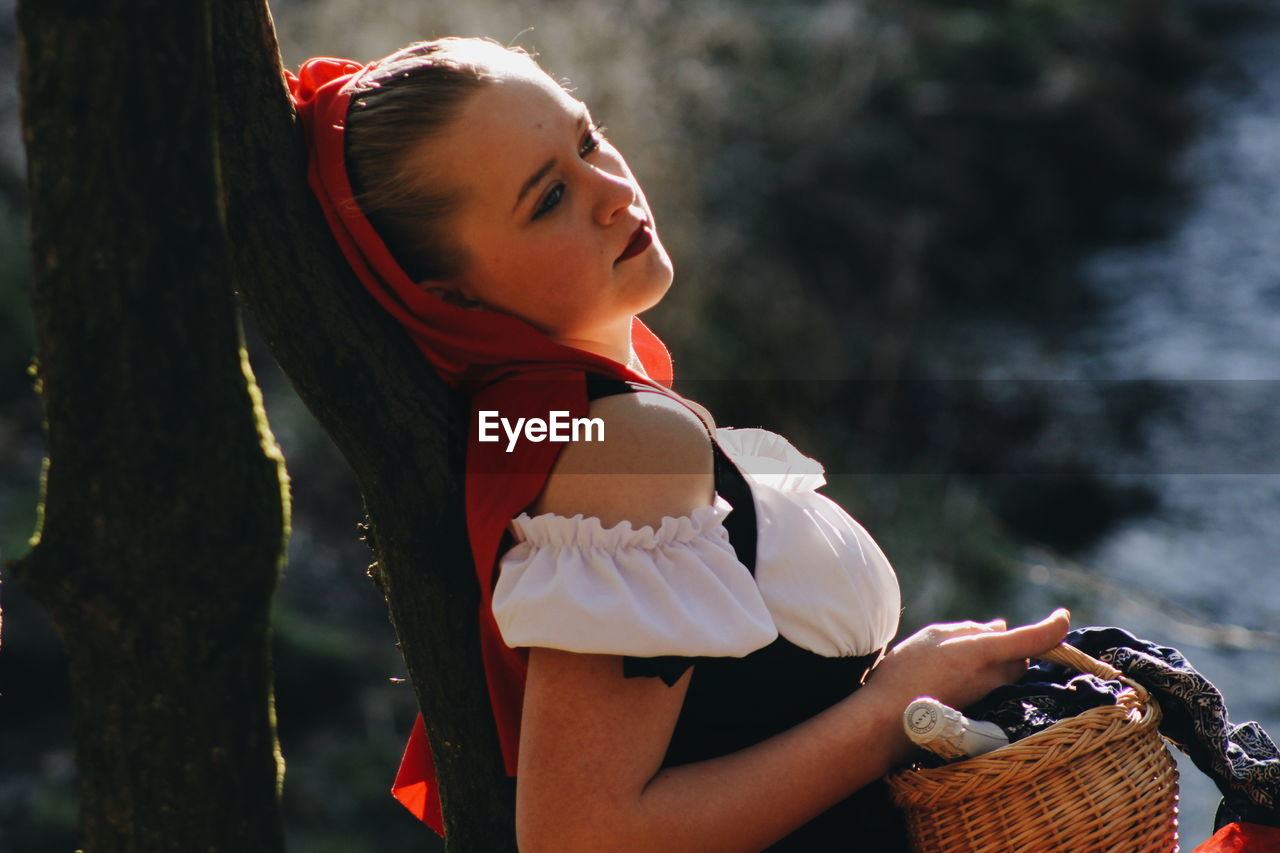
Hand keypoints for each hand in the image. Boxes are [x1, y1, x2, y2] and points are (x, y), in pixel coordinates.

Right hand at [866, 608, 1070, 715]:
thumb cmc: (906, 673)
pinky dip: (984, 677)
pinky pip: (994, 688)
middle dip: (1013, 645)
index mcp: (986, 653)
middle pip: (1021, 657)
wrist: (888, 723)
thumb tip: (1000, 628)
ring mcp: (990, 698)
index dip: (1055, 626)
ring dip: (998, 661)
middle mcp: (996, 678)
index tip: (1062, 615)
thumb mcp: (934, 636)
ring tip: (960, 658)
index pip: (1036, 639)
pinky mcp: (982, 713)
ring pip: (1008, 673)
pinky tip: (954, 677)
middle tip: (981, 637)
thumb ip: (970, 629)